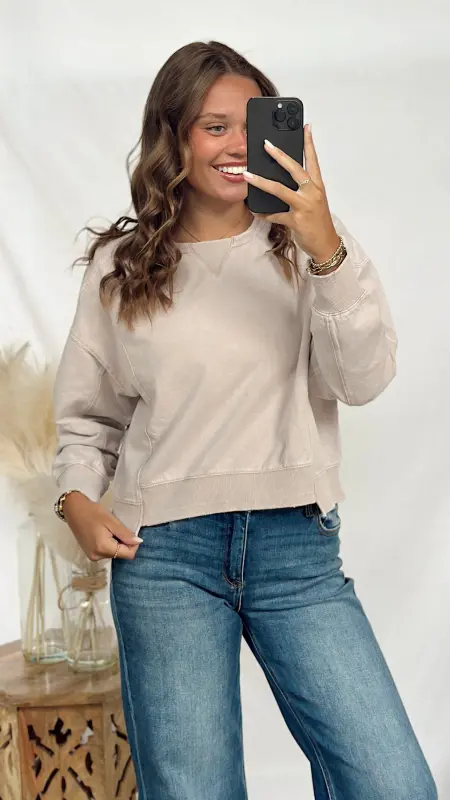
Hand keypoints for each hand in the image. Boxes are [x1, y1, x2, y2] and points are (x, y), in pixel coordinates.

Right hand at [63, 491, 142, 561]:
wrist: (73, 510)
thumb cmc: (92, 512)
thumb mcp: (111, 521)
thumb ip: (125, 534)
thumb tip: (139, 542)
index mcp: (103, 548)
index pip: (128, 554)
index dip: (133, 544)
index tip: (128, 531)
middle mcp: (97, 556)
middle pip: (121, 554)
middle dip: (123, 543)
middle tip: (116, 528)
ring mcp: (92, 556)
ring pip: (114, 553)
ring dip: (116, 543)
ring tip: (108, 530)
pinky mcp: (90, 553)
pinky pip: (106, 552)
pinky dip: (109, 544)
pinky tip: (103, 533)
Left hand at [243, 124, 340, 262]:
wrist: (326, 244)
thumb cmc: (318, 221)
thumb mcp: (314, 201)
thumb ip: (302, 189)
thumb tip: (283, 178)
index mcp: (317, 186)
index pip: (313, 160)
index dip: (309, 143)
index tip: (306, 127)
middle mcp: (312, 193)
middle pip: (295, 169)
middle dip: (279, 155)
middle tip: (266, 144)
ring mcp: (304, 206)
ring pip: (280, 190)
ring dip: (262, 182)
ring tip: (248, 175)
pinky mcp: (296, 220)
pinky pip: (275, 215)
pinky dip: (264, 213)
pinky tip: (255, 210)